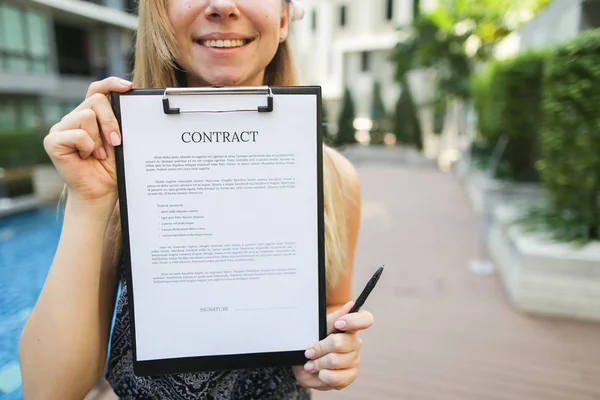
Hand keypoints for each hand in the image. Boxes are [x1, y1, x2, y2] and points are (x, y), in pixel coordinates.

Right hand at [43, 76, 132, 205]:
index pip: (97, 90)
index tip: (127, 87)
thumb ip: (118, 121)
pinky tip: (86, 157)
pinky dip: (88, 146)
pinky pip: (78, 134)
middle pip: (96, 100)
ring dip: (99, 139)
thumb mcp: (119, 140)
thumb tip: (127, 100)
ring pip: (86, 115)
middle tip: (116, 142)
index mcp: (89, 115)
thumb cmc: (111, 168)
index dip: (111, 84)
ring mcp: (61, 128)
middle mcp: (73, 118)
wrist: (100, 192)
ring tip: (99, 154)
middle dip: (111, 121)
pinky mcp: (53, 141)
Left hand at [293, 301, 373, 390]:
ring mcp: (354, 360)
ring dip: (318, 363)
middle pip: (340, 343)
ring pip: (335, 361)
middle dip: (320, 348)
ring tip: (311, 364)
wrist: (303, 364)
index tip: (338, 324)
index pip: (365, 319)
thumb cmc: (313, 341)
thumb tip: (350, 305)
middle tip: (309, 351)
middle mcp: (355, 343)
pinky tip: (319, 373)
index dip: (353, 321)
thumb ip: (334, 317)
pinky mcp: (349, 376)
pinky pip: (336, 378)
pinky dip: (323, 375)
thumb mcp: (319, 326)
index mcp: (350, 328)